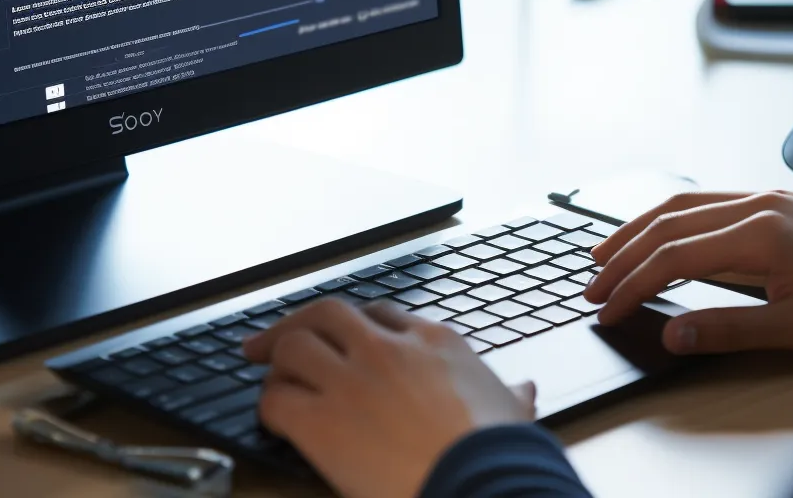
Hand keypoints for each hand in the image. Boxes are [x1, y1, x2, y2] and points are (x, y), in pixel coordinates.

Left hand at [243, 299, 536, 497]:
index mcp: (434, 341)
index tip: (343, 340)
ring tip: (271, 379)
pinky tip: (275, 420)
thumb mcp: (512, 411)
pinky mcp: (322, 421)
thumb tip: (523, 391)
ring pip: (294, 345)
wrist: (481, 482)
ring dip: (278, 362)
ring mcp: (351, 381)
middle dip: (298, 323)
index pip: (382, 315)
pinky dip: (269, 406)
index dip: (355, 327)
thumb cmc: (500, 452)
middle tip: (271, 341)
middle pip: (328, 313)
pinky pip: (276, 399)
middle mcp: (387, 349)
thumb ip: (510, 395)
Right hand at [587, 191, 792, 353]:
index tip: (604, 310)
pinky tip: (660, 234)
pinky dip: (670, 218)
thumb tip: (672, 335)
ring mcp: (767, 197)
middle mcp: (758, 203)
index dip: (631, 285)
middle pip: (667, 222)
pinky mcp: (776, 202)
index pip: (673, 256)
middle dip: (621, 255)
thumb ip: (730, 329)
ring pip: (683, 204)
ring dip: (638, 229)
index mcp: (761, 232)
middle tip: (590, 286)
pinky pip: (706, 201)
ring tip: (605, 255)